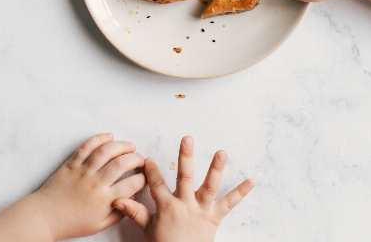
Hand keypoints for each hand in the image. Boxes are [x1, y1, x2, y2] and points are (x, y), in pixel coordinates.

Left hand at [31, 133, 144, 240]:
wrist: (46, 217)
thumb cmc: (72, 222)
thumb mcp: (99, 225)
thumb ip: (118, 212)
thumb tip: (132, 198)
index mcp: (104, 200)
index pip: (132, 184)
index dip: (143, 178)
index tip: (145, 176)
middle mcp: (96, 183)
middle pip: (123, 163)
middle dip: (137, 158)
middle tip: (141, 159)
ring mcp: (84, 171)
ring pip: (107, 151)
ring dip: (122, 145)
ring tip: (130, 146)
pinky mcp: (73, 163)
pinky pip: (87, 146)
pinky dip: (100, 138)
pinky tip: (109, 137)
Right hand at [113, 136, 253, 241]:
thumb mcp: (149, 231)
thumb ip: (136, 212)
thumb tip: (118, 199)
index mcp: (167, 207)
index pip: (157, 185)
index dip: (152, 171)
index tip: (148, 158)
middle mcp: (185, 206)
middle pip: (185, 177)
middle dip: (185, 157)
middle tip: (188, 138)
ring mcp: (201, 211)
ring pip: (209, 186)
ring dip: (216, 168)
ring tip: (222, 152)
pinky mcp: (214, 218)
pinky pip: (230, 204)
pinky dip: (241, 192)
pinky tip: (252, 180)